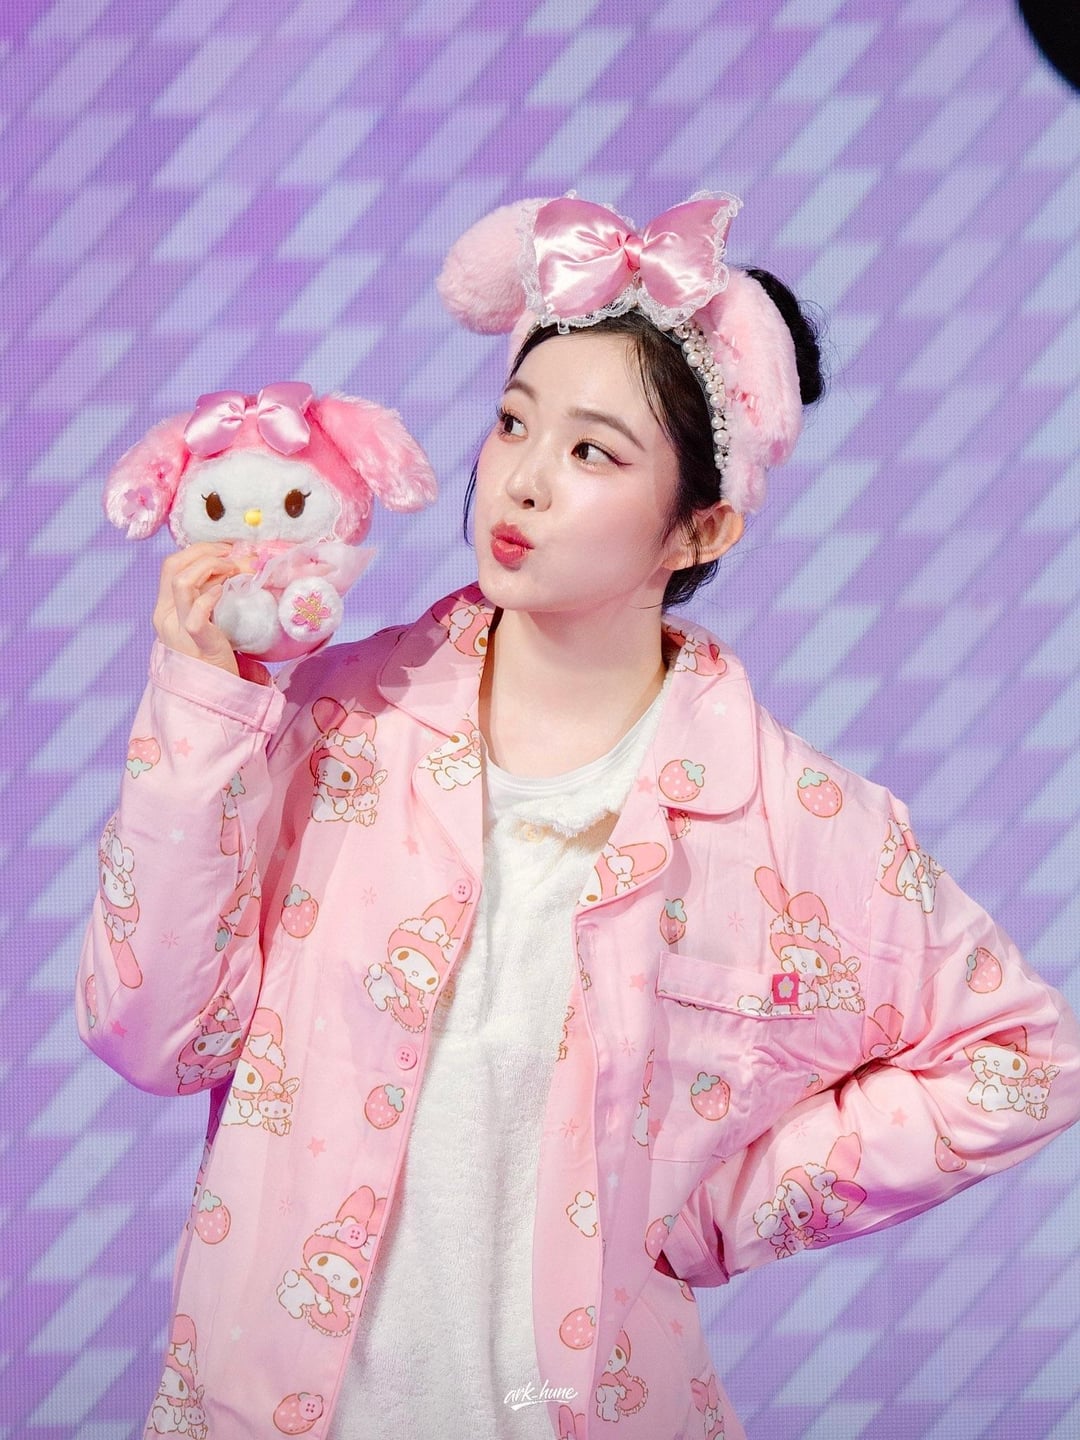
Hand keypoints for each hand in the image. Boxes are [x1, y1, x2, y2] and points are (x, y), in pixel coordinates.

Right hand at [153, 544, 244, 675]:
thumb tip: (226, 564)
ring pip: (182, 582)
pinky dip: (213, 594)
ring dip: (210, 567)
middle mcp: (164, 616)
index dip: (197, 550)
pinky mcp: (196, 640)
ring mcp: (177, 628)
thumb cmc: (212, 650)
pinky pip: (198, 610)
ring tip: (233, 570)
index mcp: (164, 608)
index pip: (171, 565)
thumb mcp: (202, 617)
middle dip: (204, 552)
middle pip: (174, 567)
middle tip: (232, 555)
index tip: (224, 548)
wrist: (213, 689)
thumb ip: (205, 593)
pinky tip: (227, 591)